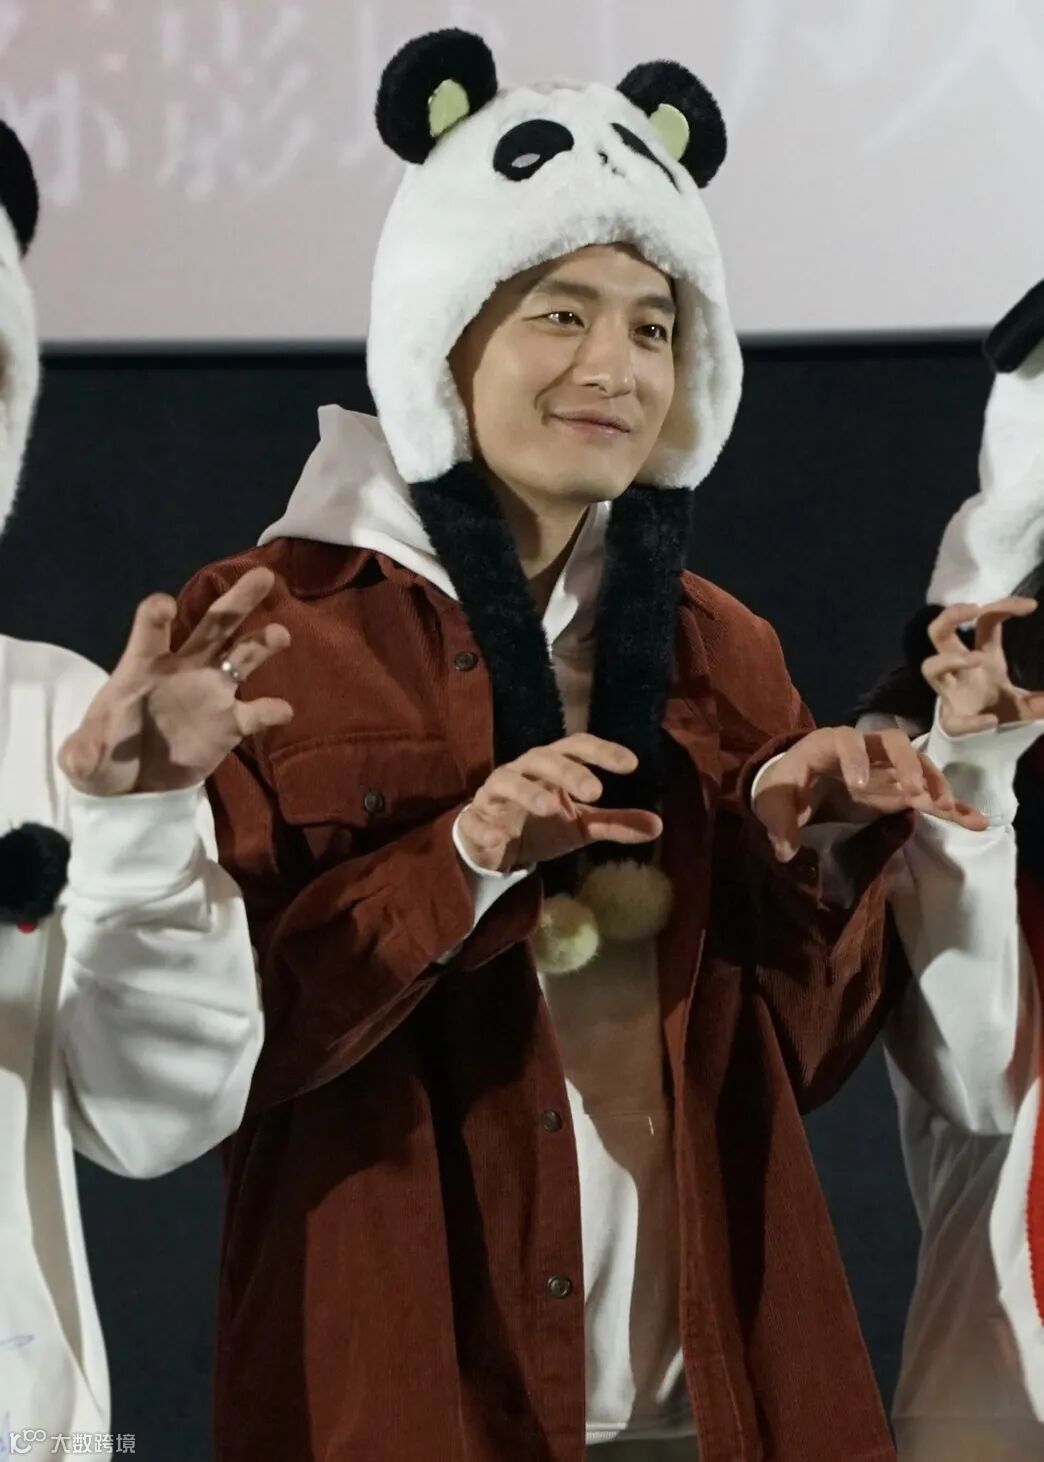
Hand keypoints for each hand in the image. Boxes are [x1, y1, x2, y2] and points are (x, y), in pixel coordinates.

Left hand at [59, 566, 292, 795]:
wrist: (134, 784)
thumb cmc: (105, 755)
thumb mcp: (84, 756)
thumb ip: (84, 752)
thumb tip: (79, 759)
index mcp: (144, 665)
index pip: (151, 628)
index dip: (157, 614)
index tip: (165, 607)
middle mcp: (184, 668)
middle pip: (214, 625)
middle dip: (237, 601)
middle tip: (263, 576)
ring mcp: (212, 693)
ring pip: (243, 656)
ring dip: (262, 643)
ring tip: (280, 634)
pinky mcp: (229, 724)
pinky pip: (256, 713)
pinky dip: (270, 710)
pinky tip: (281, 710)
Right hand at [456, 733, 662, 872]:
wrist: (495, 845)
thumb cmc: (540, 823)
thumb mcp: (581, 825)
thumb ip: (615, 822)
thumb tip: (659, 826)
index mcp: (552, 767)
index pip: (577, 747)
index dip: (602, 751)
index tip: (631, 764)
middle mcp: (524, 771)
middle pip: (543, 758)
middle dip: (569, 771)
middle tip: (596, 791)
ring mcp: (496, 793)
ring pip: (507, 780)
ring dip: (528, 792)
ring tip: (551, 808)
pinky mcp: (474, 818)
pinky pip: (475, 820)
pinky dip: (486, 827)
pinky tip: (501, 839)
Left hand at [753, 725, 987, 861]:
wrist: (798, 785)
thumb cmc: (785, 787)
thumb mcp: (772, 803)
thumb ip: (777, 824)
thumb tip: (785, 851)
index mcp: (827, 745)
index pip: (846, 741)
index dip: (856, 758)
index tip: (860, 785)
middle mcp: (863, 749)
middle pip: (892, 742)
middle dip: (907, 763)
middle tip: (915, 792)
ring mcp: (885, 767)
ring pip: (918, 764)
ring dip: (934, 782)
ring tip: (945, 807)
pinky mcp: (898, 789)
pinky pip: (928, 793)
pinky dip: (950, 806)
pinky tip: (975, 821)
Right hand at [924, 598, 1043, 734]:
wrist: (982, 738)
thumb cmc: (998, 707)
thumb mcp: (1025, 701)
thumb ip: (1039, 701)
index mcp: (983, 656)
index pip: (986, 623)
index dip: (1003, 607)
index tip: (1031, 606)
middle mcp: (960, 669)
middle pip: (940, 633)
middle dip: (951, 616)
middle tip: (973, 609)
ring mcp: (951, 692)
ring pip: (931, 667)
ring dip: (950, 659)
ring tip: (976, 659)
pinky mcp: (952, 721)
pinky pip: (956, 720)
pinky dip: (973, 722)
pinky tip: (991, 722)